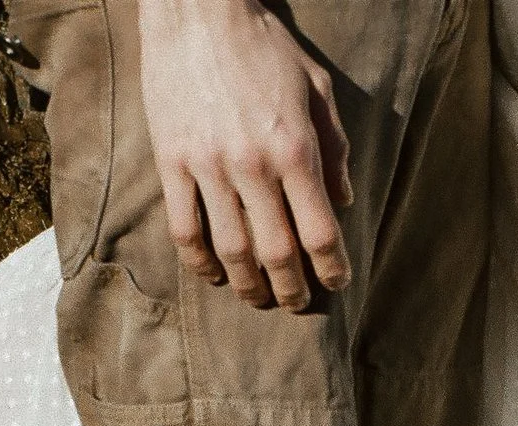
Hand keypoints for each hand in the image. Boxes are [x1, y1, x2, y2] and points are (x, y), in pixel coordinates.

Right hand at [137, 0, 354, 310]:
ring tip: (258, 299)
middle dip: (291, 289)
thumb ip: (334, 146)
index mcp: (295, 148)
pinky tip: (213, 274)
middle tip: (297, 304)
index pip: (320, 230)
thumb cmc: (263, 47)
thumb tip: (344, 200)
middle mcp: (253, 165)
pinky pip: (184, 228)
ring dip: (247, 286)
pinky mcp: (172, 162)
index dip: (332, 267)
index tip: (337, 283)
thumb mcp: (316, 88)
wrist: (199, 11)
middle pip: (276, 252)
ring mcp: (209, 167)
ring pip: (230, 250)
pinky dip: (199, 262)